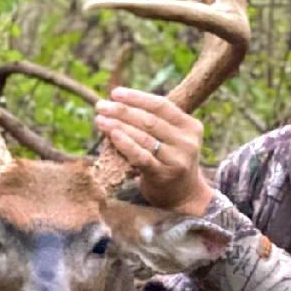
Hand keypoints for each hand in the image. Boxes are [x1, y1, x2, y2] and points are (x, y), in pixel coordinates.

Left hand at [94, 87, 214, 214]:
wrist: (183, 196)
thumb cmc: (170, 161)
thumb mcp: (173, 138)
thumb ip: (155, 122)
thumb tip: (118, 103)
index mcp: (190, 126)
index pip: (161, 105)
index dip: (137, 98)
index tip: (115, 93)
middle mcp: (187, 142)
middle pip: (150, 120)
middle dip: (122, 111)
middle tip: (101, 106)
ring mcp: (177, 159)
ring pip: (144, 137)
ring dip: (118, 126)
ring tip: (100, 120)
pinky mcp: (164, 175)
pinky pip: (141, 156)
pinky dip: (126, 145)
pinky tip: (112, 136)